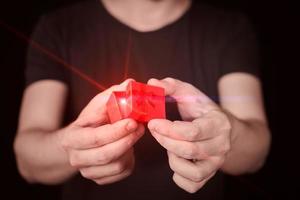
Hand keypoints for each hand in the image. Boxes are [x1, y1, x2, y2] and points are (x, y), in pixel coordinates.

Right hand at [61, 79, 144, 184]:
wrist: (78, 143)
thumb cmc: (90, 122)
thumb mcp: (96, 106)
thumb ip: (112, 94)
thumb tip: (130, 83)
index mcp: (72, 138)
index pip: (96, 137)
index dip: (117, 130)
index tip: (132, 121)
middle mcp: (76, 158)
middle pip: (106, 154)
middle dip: (127, 140)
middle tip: (140, 127)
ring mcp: (87, 171)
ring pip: (117, 165)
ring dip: (130, 149)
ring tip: (133, 135)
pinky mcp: (99, 178)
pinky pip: (121, 172)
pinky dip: (129, 160)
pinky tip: (128, 148)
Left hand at [147, 78, 231, 192]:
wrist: (222, 126)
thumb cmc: (201, 109)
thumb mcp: (189, 93)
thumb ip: (171, 86)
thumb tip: (152, 84)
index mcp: (218, 123)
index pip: (193, 132)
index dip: (168, 129)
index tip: (153, 122)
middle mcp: (222, 145)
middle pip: (189, 150)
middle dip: (165, 141)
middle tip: (154, 129)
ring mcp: (217, 162)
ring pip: (192, 172)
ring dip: (173, 159)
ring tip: (170, 145)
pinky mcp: (210, 174)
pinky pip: (192, 185)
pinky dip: (179, 176)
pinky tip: (176, 159)